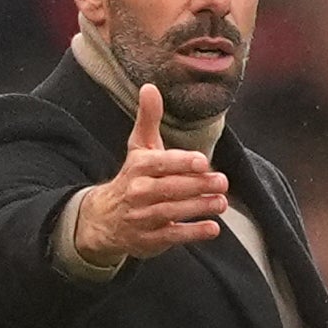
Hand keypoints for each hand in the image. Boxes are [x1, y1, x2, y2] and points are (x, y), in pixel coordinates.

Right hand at [73, 84, 226, 263]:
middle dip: (197, 185)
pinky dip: (192, 233)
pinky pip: (172, 236)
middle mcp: (137, 192)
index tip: (202, 162)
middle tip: (223, 182)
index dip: (181, 162)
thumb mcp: (138, 148)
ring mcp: (142, 217)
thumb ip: (148, 119)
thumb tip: (150, 87)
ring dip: (199, 207)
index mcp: (137, 167)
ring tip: (222, 202)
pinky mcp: (148, 240)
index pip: (159, 163)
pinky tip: (212, 228)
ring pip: (172, 212)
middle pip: (169, 188)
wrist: (105, 219)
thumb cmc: (132, 177)